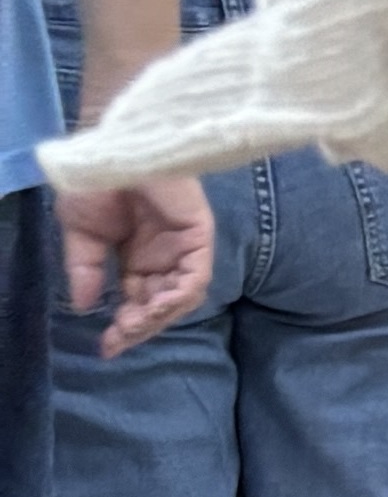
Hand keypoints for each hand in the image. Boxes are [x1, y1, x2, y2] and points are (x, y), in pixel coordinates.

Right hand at [56, 168, 211, 352]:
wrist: (112, 149)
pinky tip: (155, 308)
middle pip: (160, 303)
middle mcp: (163, 257)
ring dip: (157, 315)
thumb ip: (86, 270)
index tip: (107, 347)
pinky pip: (195, 277)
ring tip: (132, 326)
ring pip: (179, 296)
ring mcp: (183, 248)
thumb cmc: (96, 182)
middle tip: (118, 340)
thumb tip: (83, 306)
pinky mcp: (198, 237)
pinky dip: (177, 296)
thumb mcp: (81, 233)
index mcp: (138, 257)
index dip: (125, 326)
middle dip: (140, 326)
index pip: (137, 300)